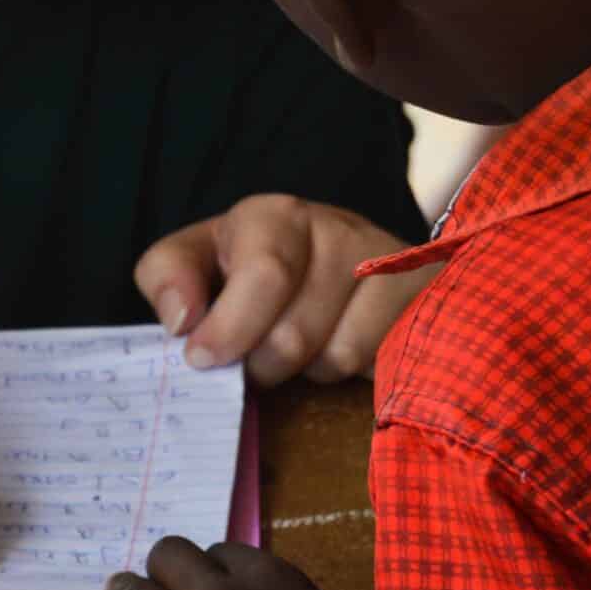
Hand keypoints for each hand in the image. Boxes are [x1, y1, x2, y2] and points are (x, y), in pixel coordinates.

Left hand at [135, 194, 430, 384]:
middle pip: (292, 334)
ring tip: (301, 345)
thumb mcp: (201, 260)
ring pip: (334, 356)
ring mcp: (387, 264)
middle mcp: (336, 228)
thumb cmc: (257, 267)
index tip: (201, 358)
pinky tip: (340, 346)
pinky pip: (376, 366)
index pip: (263, 274)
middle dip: (261, 363)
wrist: (347, 259)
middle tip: (253, 360)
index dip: (228, 328)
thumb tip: (180, 318)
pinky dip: (350, 373)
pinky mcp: (422, 300)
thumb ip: (168, 276)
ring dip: (305, 370)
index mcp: (274, 216)